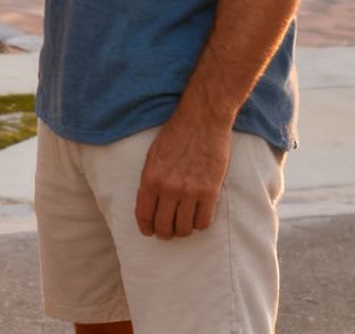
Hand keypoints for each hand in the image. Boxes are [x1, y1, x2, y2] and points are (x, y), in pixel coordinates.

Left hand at [134, 110, 232, 238]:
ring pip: (184, 229)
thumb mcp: (153, 157)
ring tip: (184, 224)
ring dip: (183, 230)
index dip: (146, 228)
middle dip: (165, 233)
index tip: (150, 231)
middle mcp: (169, 188)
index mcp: (150, 179)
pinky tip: (198, 216)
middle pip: (164, 227)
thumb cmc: (176, 135)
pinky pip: (204, 222)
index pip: (144, 216)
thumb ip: (150, 182)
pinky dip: (200, 224)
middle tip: (168, 231)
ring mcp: (190, 191)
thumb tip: (150, 206)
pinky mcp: (210, 191)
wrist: (202, 120)